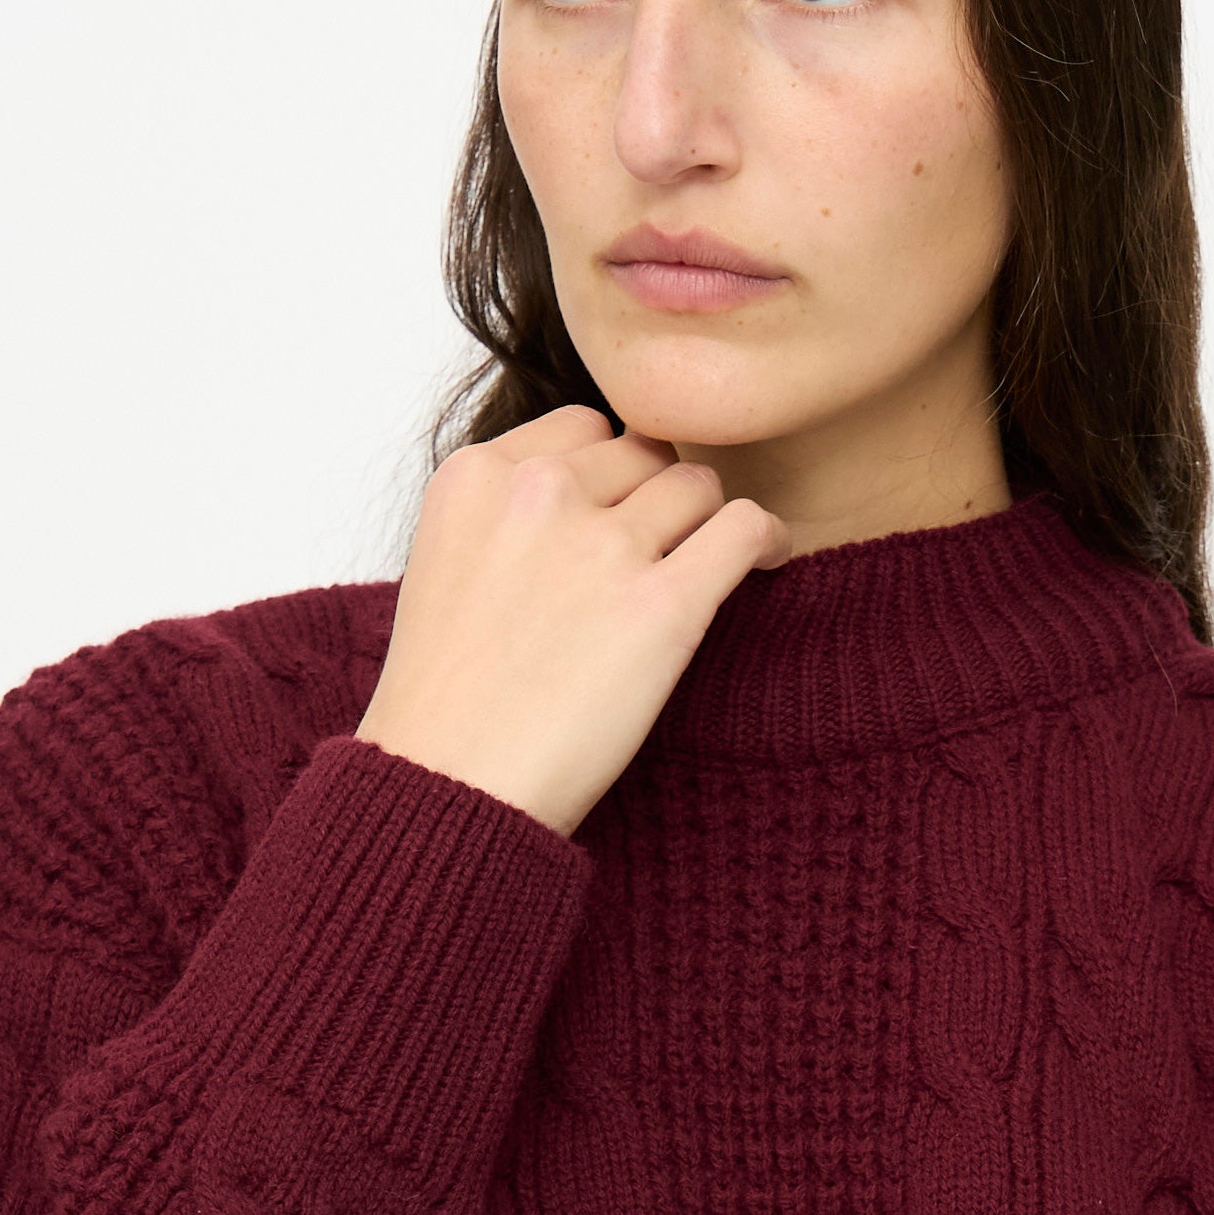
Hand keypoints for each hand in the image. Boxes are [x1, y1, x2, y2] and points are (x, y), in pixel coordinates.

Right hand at [354, 405, 792, 836]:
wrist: (450, 786)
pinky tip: (768, 559)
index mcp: (476, 476)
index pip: (582, 428)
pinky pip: (745, 528)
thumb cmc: (444, 706)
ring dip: (708, 522)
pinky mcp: (664, 604)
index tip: (615, 518)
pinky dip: (766, 539)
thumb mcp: (445, 571)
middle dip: (657, 498)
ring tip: (714, 561)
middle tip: (660, 555)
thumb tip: (586, 509)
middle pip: (645, 453)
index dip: (610, 473)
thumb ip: (506, 521)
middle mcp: (539, 492)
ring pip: (697, 485)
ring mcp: (603, 545)